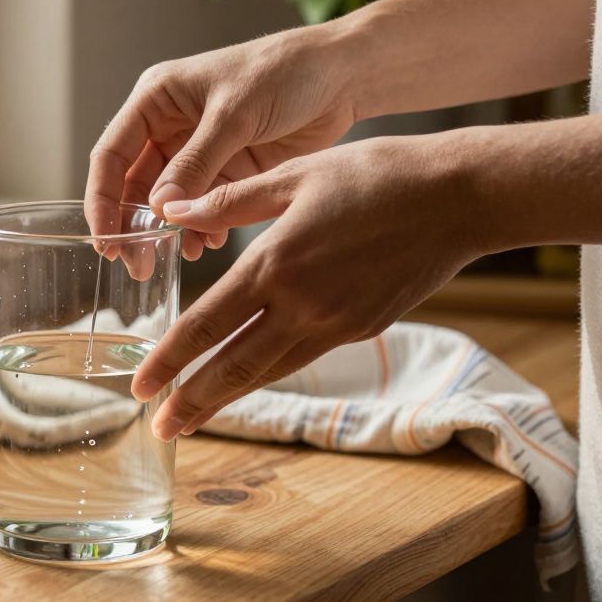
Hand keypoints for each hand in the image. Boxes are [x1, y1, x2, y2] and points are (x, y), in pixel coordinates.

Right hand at [84, 27, 357, 260]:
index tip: (106, 239)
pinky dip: (203, 228)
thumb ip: (195, 164)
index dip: (103, 198)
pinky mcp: (228, 170)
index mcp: (157, 99)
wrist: (343, 75)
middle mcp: (170, 126)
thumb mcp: (234, 115)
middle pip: (135, 184)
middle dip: (135, 225)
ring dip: (171, 231)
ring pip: (168, 202)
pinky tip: (212, 243)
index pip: (112, 154)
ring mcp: (198, 151)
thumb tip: (160, 209)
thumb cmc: (284, 71)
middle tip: (139, 264)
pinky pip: (202, 207)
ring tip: (184, 256)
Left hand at [130, 134, 485, 440]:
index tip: (141, 386)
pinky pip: (302, 356)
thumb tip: (172, 209)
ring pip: (268, 371)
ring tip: (192, 419)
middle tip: (159, 428)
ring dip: (226, 398)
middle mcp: (301, 304)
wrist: (460, 197)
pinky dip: (268, 373)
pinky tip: (247, 379)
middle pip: (234, 367)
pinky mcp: (362, 329)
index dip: (169, 360)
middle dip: (191, 402)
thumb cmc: (375, 174)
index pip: (206, 325)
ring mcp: (335, 324)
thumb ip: (228, 200)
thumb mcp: (294, 175)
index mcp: (275, 264)